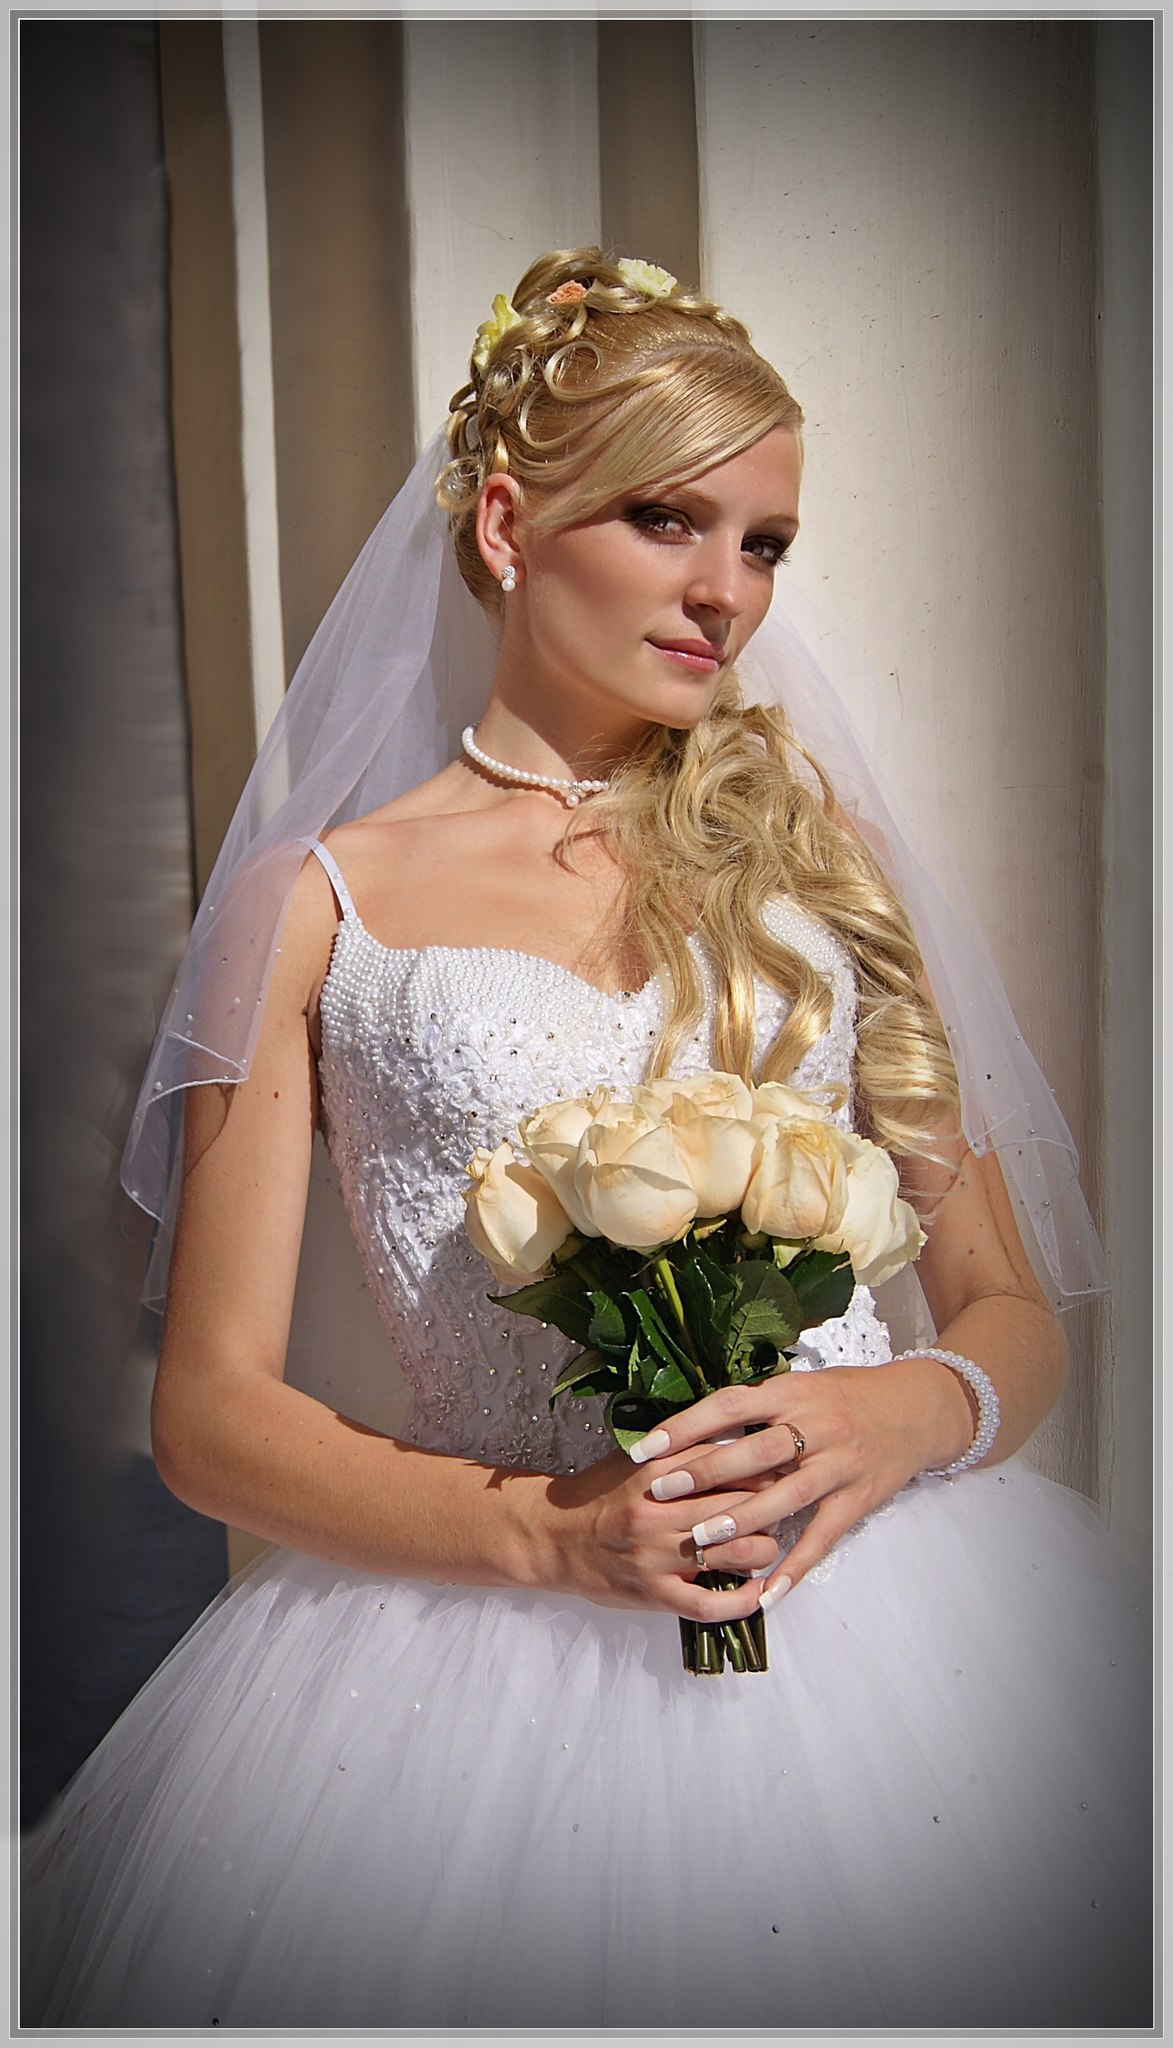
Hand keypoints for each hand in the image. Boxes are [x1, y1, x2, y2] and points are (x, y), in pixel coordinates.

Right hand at [537, 1447, 780, 1623]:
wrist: (553, 1535)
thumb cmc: (601, 1494)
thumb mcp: (638, 1459)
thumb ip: (685, 1449)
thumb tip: (743, 1438)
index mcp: (658, 1468)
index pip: (730, 1462)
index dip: (765, 1465)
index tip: (780, 1468)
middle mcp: (659, 1510)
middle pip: (741, 1504)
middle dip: (773, 1505)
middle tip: (786, 1506)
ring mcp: (656, 1555)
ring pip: (734, 1550)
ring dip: (763, 1549)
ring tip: (767, 1544)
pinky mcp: (652, 1593)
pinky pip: (708, 1605)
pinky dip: (742, 1603)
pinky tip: (760, 1594)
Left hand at [623, 1356, 973, 1603]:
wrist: (916, 1409)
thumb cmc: (846, 1396)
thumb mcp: (800, 1386)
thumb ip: (757, 1407)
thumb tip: (694, 1426)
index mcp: (795, 1392)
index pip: (732, 1405)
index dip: (687, 1426)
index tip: (646, 1448)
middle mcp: (817, 1426)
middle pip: (755, 1451)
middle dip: (704, 1474)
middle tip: (659, 1494)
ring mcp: (840, 1465)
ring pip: (786, 1495)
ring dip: (741, 1520)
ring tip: (700, 1541)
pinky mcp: (858, 1499)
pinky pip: (823, 1538)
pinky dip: (795, 1567)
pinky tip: (766, 1592)